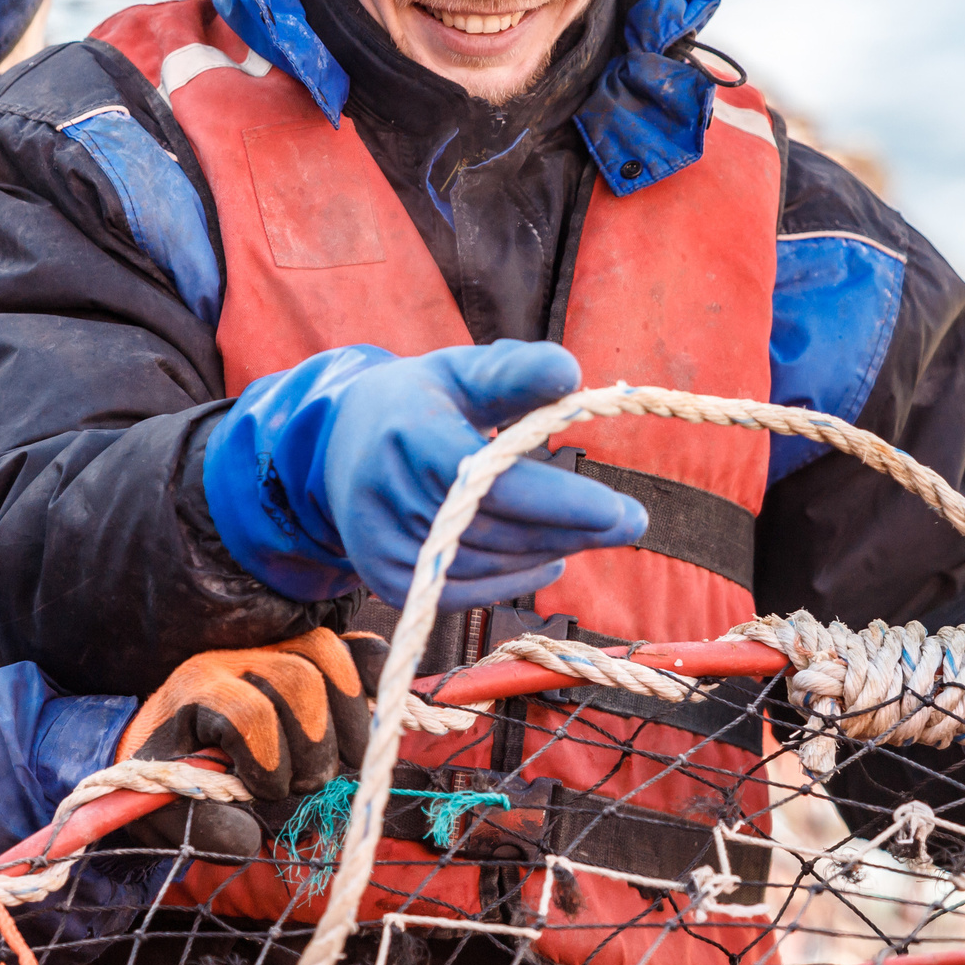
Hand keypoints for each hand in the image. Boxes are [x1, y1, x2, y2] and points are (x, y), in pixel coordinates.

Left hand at [116, 628, 384, 856]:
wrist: (165, 732)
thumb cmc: (168, 770)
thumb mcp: (165, 804)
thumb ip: (200, 826)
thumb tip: (249, 836)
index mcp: (197, 688)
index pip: (249, 715)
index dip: (269, 763)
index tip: (266, 792)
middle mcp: (234, 655)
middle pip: (297, 682)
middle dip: (313, 745)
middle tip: (306, 783)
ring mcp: (273, 643)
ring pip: (326, 654)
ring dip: (349, 715)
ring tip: (345, 758)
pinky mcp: (304, 646)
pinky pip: (348, 643)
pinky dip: (371, 668)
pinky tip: (377, 706)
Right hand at [202, 340, 646, 608]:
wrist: (333, 448)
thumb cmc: (417, 403)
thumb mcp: (461, 371)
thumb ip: (515, 371)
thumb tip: (571, 373)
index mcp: (411, 435)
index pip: (496, 482)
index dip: (561, 501)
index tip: (620, 507)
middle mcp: (388, 495)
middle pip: (500, 528)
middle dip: (574, 528)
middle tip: (631, 522)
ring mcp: (382, 544)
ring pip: (488, 563)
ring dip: (551, 551)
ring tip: (596, 532)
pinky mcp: (384, 579)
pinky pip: (464, 594)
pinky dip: (516, 578)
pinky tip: (551, 559)